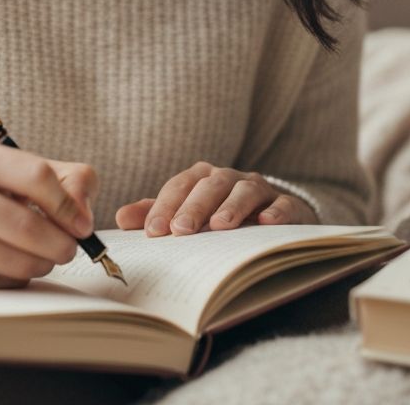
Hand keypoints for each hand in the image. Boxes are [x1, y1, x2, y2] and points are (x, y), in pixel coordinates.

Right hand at [0, 139, 96, 287]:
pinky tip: (10, 262)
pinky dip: (16, 276)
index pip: (35, 176)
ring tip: (45, 256)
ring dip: (43, 263)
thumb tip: (84, 212)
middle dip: (61, 243)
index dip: (67, 204)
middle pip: (27, 225)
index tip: (82, 223)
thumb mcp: (5, 167)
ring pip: (15, 260)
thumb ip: (59, 176)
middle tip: (70, 247)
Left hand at [114, 162, 316, 235]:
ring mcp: (260, 189)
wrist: (273, 213)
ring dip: (231, 206)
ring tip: (219, 226)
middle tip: (180, 230)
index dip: (165, 206)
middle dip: (193, 207)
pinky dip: (276, 211)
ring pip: (245, 190)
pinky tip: (266, 223)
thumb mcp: (187, 212)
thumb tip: (120, 217)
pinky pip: (284, 204)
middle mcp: (230, 178)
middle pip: (210, 186)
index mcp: (202, 178)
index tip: (153, 231)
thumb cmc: (220, 214)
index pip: (179, 186)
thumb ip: (156, 213)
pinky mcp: (288, 204)